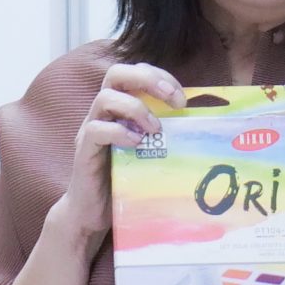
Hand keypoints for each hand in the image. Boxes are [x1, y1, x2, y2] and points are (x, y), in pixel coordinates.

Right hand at [49, 62, 183, 243]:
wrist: (91, 211)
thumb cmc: (123, 179)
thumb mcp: (148, 151)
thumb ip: (163, 134)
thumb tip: (201, 129)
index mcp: (118, 108)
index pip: (135, 72)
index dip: (159, 76)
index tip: (182, 97)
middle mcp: (102, 113)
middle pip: (116, 73)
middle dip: (148, 79)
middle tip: (174, 100)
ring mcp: (90, 130)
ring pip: (104, 98)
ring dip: (136, 108)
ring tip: (155, 129)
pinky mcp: (83, 151)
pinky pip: (96, 130)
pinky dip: (119, 133)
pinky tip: (137, 144)